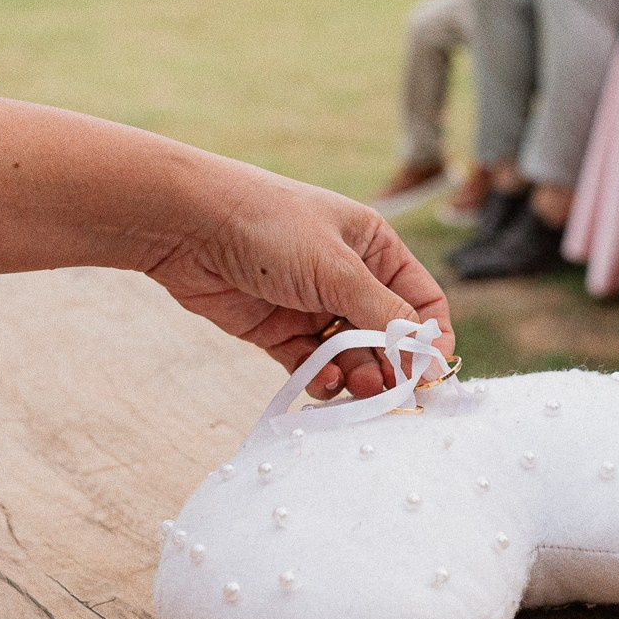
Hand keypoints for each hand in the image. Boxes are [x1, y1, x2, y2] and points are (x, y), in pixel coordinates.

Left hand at [140, 158, 454, 400]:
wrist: (187, 226)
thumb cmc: (269, 227)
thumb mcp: (337, 269)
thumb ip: (384, 315)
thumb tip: (430, 355)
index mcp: (373, 248)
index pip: (420, 300)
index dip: (430, 337)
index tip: (431, 372)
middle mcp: (347, 277)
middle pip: (385, 335)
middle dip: (391, 365)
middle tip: (390, 393)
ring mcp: (311, 305)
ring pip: (349, 355)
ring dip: (357, 376)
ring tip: (357, 389)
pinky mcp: (277, 329)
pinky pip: (311, 364)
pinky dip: (320, 379)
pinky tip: (322, 385)